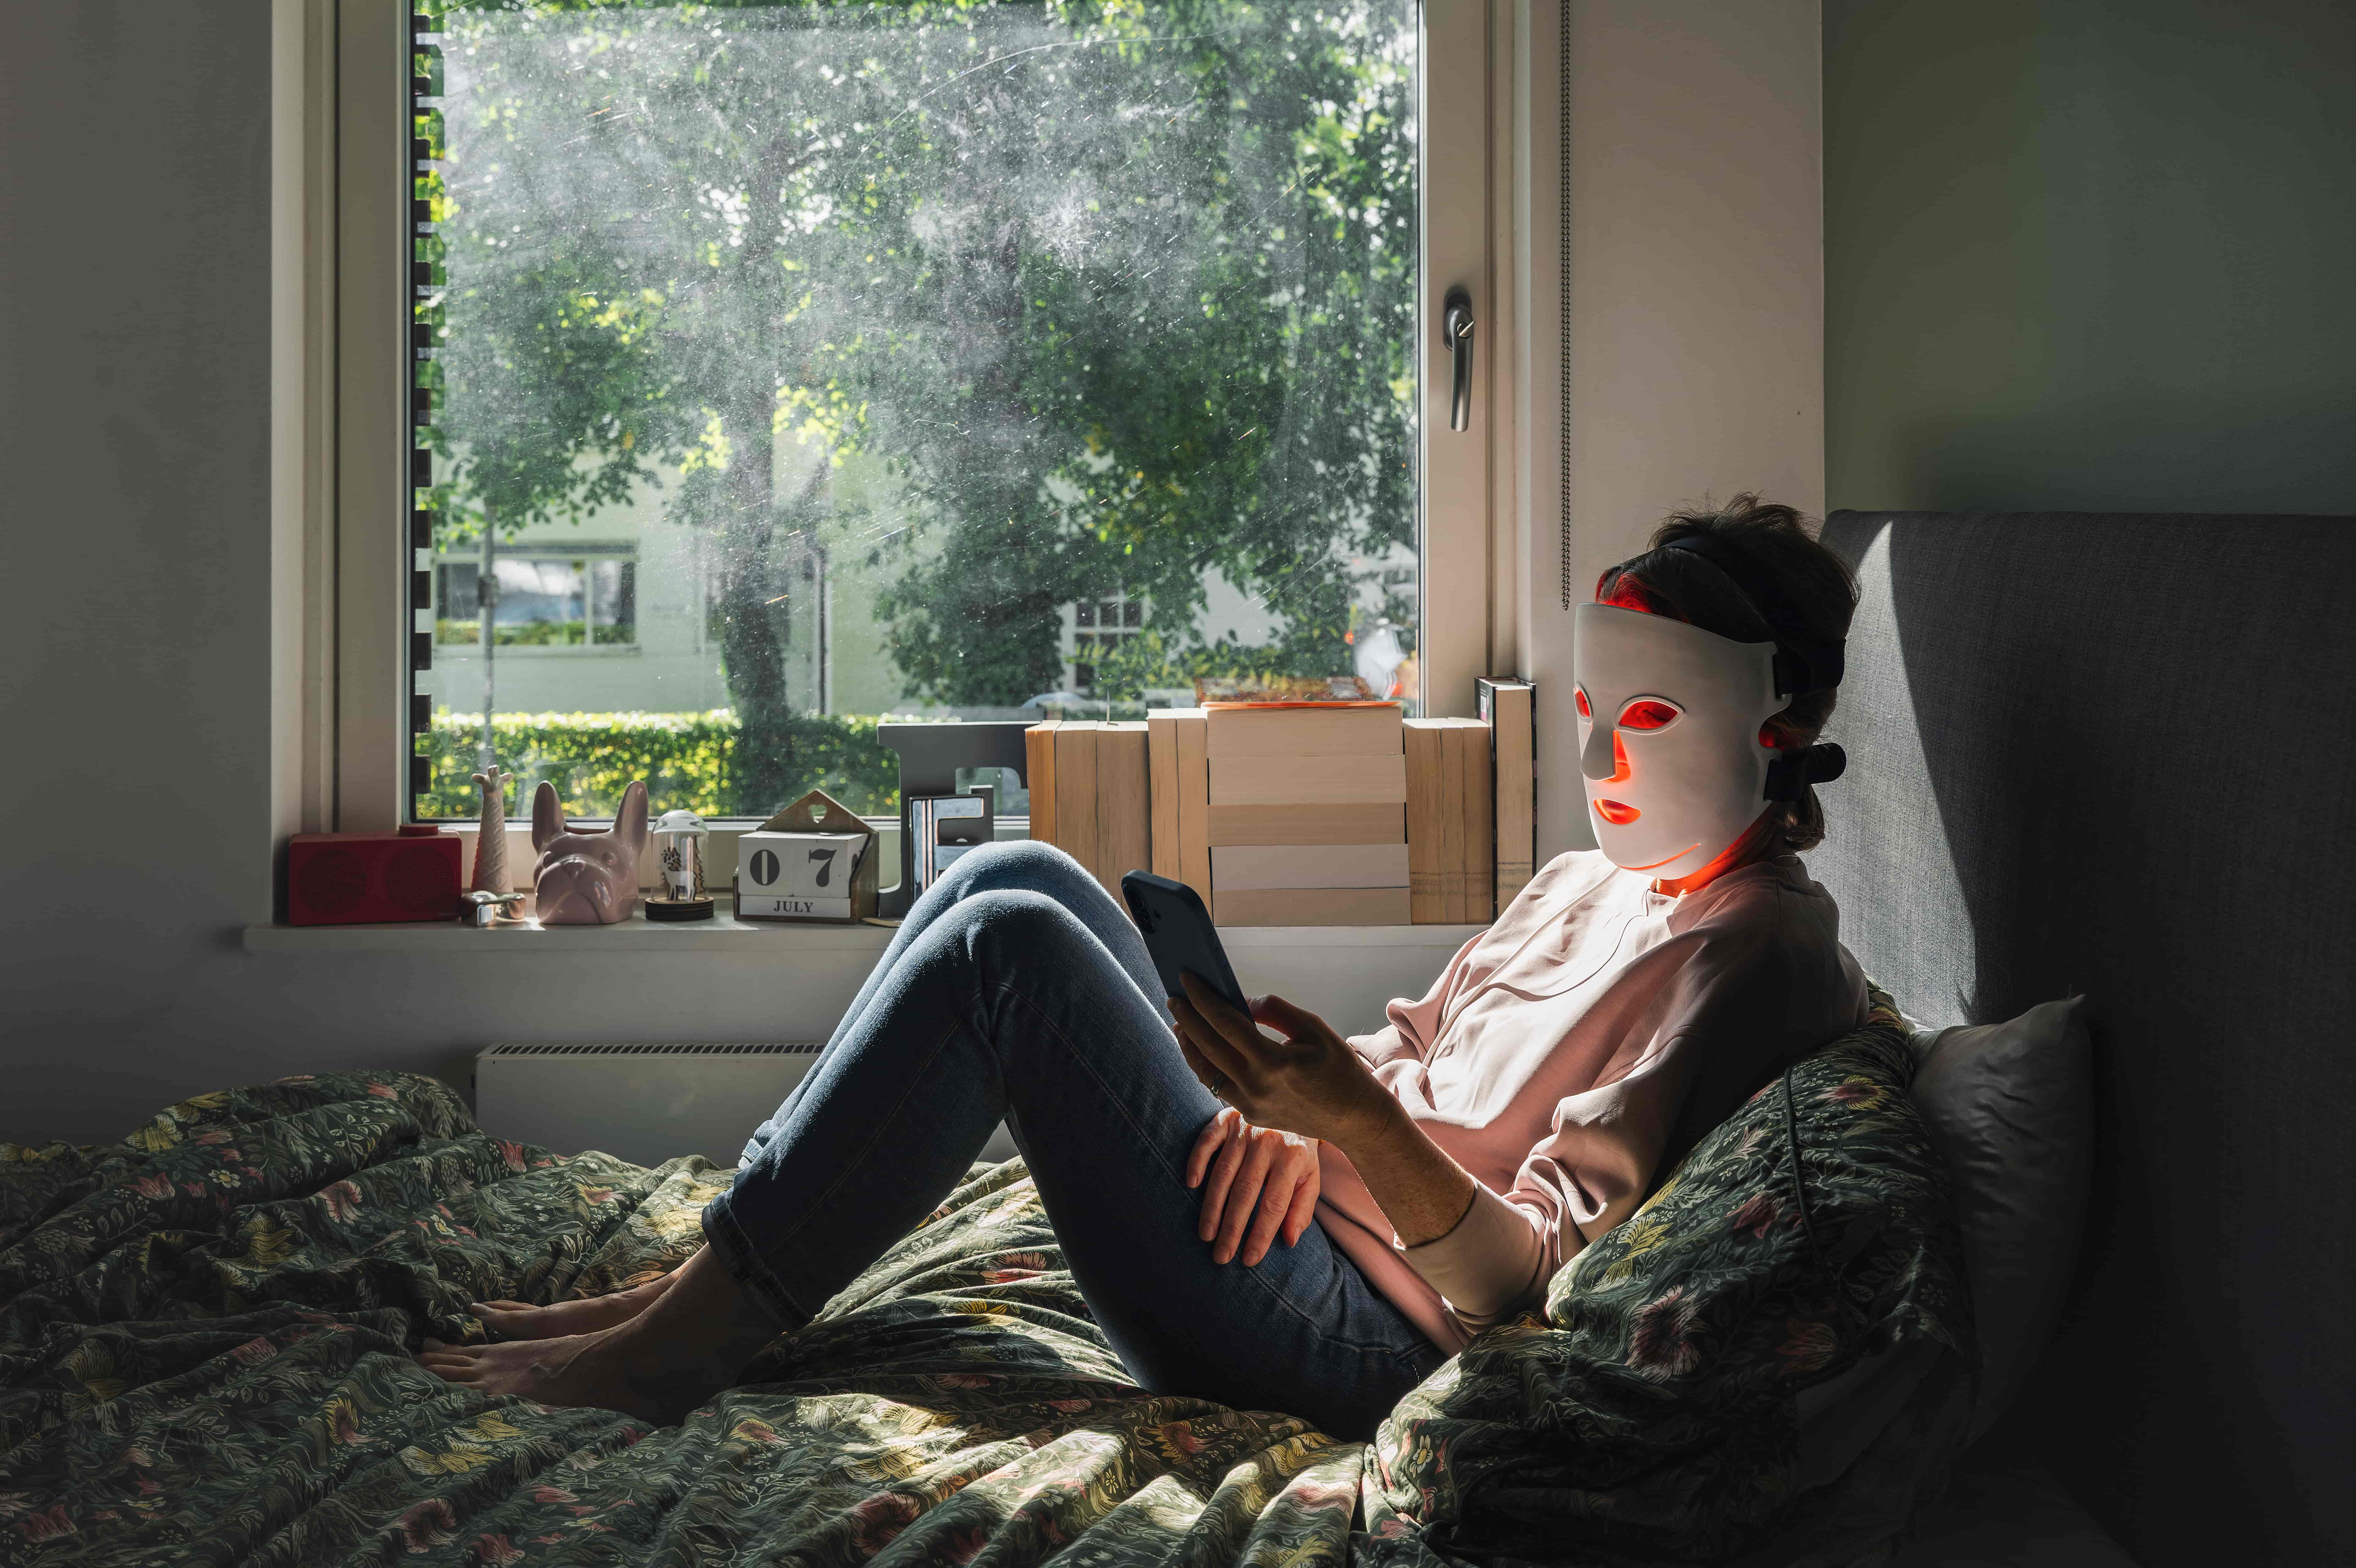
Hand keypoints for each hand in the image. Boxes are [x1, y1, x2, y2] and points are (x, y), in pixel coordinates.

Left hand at [1169, 975, 1391, 1147]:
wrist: (1353, 1118)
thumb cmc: (1339, 1068)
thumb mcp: (1314, 1029)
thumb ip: (1275, 1010)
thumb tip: (1242, 1001)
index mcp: (1274, 1062)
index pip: (1225, 1023)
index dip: (1202, 998)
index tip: (1186, 979)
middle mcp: (1256, 1086)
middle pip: (1207, 1046)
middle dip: (1186, 1018)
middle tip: (1174, 997)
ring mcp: (1250, 1105)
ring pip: (1205, 1071)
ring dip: (1188, 1044)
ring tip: (1180, 1022)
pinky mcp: (1250, 1115)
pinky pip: (1217, 1086)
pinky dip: (1204, 1064)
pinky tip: (1200, 1048)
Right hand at [1185, 1108, 1320, 1265]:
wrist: (1295, 1103)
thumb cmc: (1299, 1150)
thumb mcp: (1311, 1177)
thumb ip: (1302, 1208)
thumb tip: (1288, 1241)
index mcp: (1292, 1158)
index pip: (1274, 1203)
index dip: (1261, 1234)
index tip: (1249, 1260)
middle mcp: (1268, 1142)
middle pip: (1245, 1192)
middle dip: (1231, 1228)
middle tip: (1220, 1256)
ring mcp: (1245, 1129)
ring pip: (1223, 1172)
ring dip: (1212, 1206)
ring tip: (1205, 1234)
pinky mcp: (1227, 1118)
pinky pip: (1207, 1140)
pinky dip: (1197, 1160)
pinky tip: (1191, 1184)